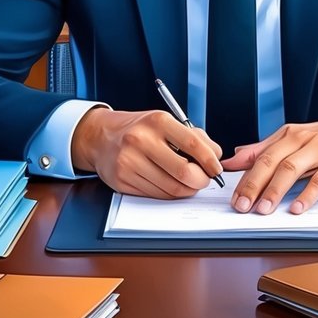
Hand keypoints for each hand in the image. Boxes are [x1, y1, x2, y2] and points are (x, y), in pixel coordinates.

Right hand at [72, 108, 223, 198]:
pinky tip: (170, 183)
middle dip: (201, 180)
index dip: (210, 161)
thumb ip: (194, 137)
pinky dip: (170, 194)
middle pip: (184, 172)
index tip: (216, 168)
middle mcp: (141, 141)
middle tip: (204, 179)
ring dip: (187, 189)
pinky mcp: (123, 181)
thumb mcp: (166, 122)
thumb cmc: (139, 130)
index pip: (193, 144)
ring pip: (172, 188)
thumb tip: (216, 155)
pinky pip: (157, 195)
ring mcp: (130, 162)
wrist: (101, 138)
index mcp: (157, 121)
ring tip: (188, 182)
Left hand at [221, 118, 317, 214]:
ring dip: (275, 190)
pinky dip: (307, 194)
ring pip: (292, 169)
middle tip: (243, 206)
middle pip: (272, 162)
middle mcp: (302, 140)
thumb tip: (235, 159)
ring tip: (264, 209)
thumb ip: (263, 149)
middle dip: (254, 185)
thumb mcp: (292, 138)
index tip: (234, 198)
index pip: (261, 157)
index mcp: (288, 135)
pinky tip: (297, 208)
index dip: (246, 178)